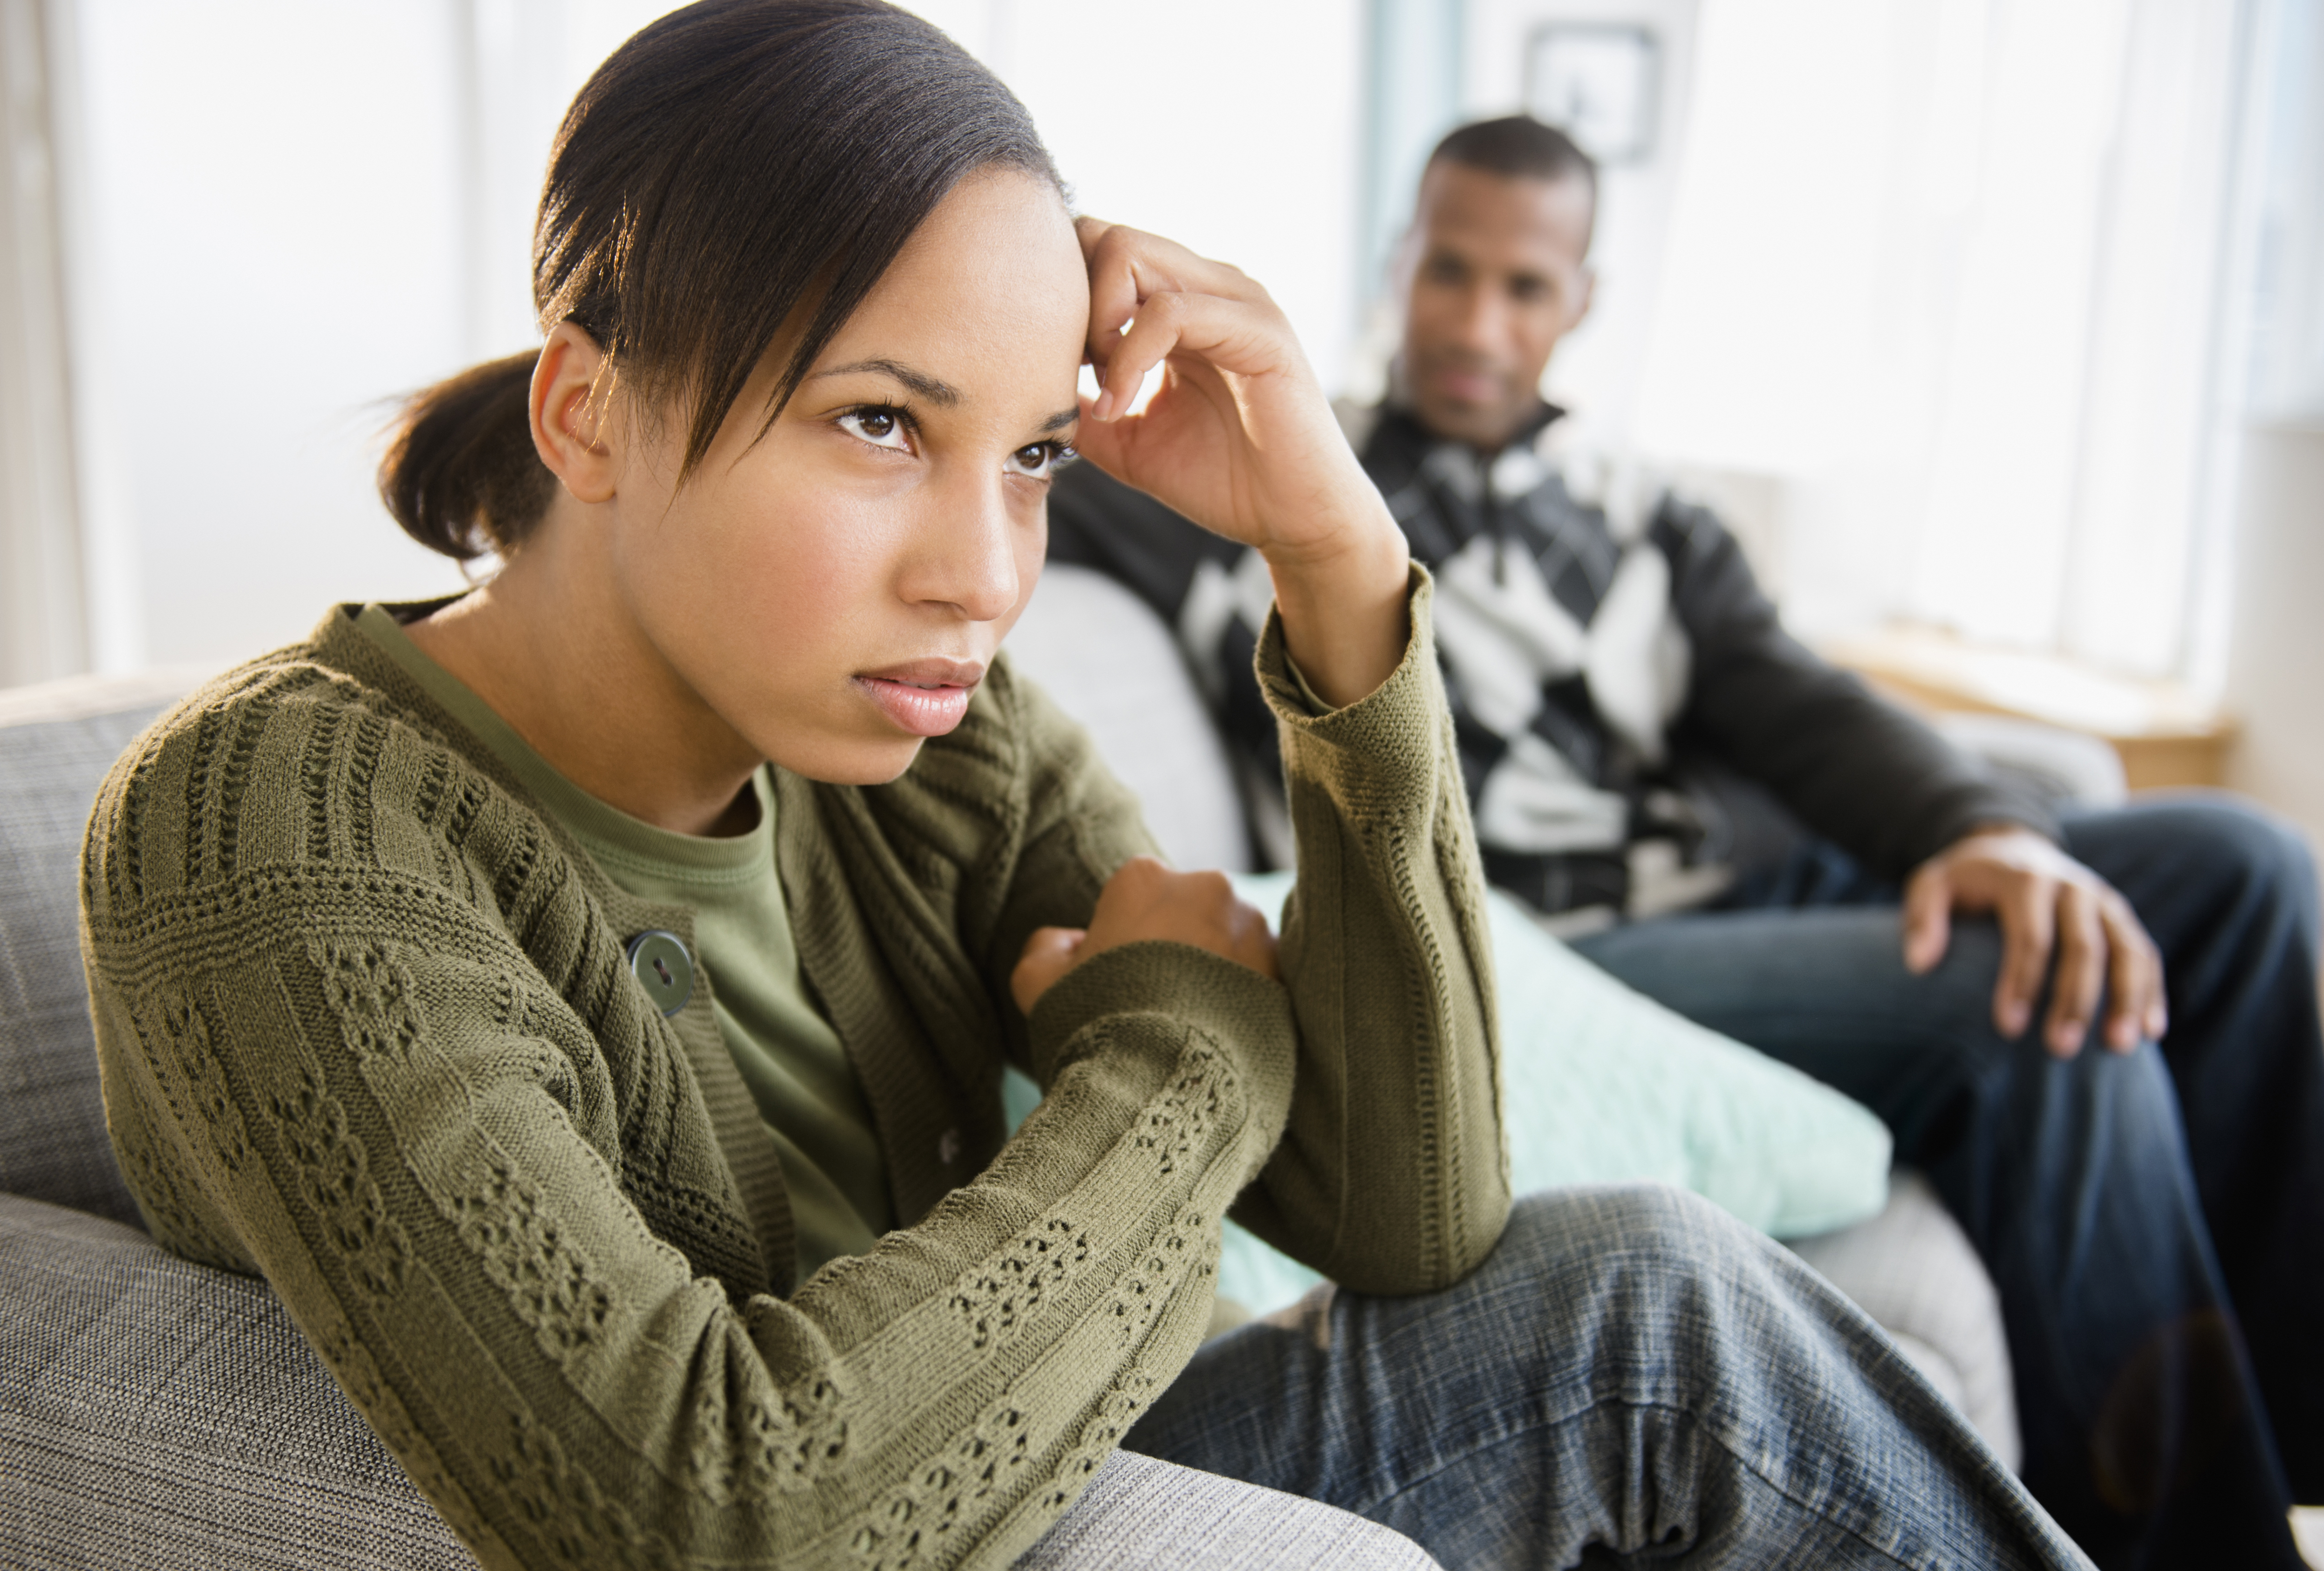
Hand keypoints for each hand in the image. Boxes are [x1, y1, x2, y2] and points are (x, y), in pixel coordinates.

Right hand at [1011, 856, 1279, 1015]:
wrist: (1163, 1091)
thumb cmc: (1094, 1030)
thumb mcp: (1037, 986)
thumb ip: (1047, 948)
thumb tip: (1069, 942)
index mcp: (1144, 878)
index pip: (1134, 895)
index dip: (1121, 940)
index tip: (1115, 980)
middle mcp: (1209, 888)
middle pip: (1189, 912)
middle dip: (1177, 949)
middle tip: (1154, 1005)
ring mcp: (1255, 931)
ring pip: (1231, 943)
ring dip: (1216, 974)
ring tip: (1190, 1029)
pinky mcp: (1286, 975)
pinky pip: (1263, 980)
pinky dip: (1246, 1002)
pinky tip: (1220, 1041)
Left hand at [1069, 219, 1409, 708]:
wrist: (1295, 520)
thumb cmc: (1223, 481)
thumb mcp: (1125, 440)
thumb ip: (1077, 405)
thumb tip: (1019, 392)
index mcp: (1182, 302)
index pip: (1099, 248)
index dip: (1062, 297)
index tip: (1056, 366)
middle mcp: (1211, 285)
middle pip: (1104, 235)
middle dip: (1071, 300)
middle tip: (1075, 373)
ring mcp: (1238, 299)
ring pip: (1130, 252)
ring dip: (1095, 322)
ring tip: (1102, 392)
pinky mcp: (1260, 330)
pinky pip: (1171, 309)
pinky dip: (1129, 355)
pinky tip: (1118, 402)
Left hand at [1902, 825, 2167, 1055]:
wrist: (2011, 846)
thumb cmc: (1967, 879)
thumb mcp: (1932, 884)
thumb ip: (1921, 917)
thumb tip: (1919, 963)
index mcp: (2025, 880)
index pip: (2030, 936)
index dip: (2021, 982)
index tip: (2008, 1028)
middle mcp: (2073, 888)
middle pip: (2084, 947)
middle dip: (2075, 1000)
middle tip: (2059, 1049)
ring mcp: (2103, 902)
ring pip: (2127, 951)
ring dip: (2128, 999)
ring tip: (2119, 1047)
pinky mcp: (2121, 918)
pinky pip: (2145, 955)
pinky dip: (2152, 991)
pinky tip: (2152, 1031)